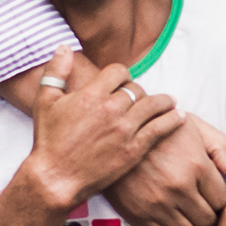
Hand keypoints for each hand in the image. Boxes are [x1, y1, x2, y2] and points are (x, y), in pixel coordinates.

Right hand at [22, 52, 182, 211]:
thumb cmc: (48, 141)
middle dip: (139, 91)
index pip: (119, 71)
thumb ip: (56, 71)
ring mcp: (125, 129)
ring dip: (163, 101)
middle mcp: (111, 108)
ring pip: (153, 105)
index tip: (123, 82)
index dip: (122, 75)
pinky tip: (180, 117)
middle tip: (143, 98)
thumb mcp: (45, 101)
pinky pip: (160, 128)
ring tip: (170, 102)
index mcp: (92, 94)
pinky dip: (173, 120)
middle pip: (136, 88)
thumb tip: (64, 47)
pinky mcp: (134, 149)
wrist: (55, 178)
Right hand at [105, 114, 225, 225]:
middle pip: (208, 221)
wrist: (115, 134)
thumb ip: (219, 146)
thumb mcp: (193, 125)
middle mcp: (181, 188)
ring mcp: (160, 204)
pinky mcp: (140, 215)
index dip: (223, 207)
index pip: (221, 200)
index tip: (220, 210)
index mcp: (197, 165)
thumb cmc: (158, 127)